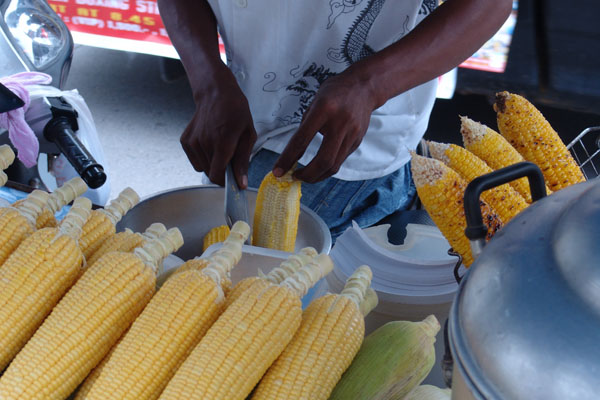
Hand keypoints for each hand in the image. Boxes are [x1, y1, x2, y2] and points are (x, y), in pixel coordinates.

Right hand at [181, 73, 256, 187]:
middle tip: (230, 156)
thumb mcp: (248, 135)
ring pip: (203, 167)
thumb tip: (241, 184)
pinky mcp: (185, 141)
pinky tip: (210, 144)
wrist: (216, 93)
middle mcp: (204, 143)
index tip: (233, 179)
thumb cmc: (236, 112)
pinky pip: (195, 161)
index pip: (217, 175)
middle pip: (211, 173)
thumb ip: (243, 162)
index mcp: (222, 143)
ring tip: (221, 146)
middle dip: (222, 170)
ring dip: (213, 163)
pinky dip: (203, 158)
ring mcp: (192, 142)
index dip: (226, 181)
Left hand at [272, 69, 377, 182]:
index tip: (278, 172)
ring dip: (317, 176)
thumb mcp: (315, 102)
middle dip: (307, 175)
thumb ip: (305, 126)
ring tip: (305, 176)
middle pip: (323, 160)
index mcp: (323, 110)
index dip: (287, 158)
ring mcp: (351, 134)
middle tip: (295, 176)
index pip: (302, 140)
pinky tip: (318, 167)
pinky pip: (340, 160)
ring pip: (334, 165)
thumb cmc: (334, 93)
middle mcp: (340, 123)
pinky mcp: (357, 141)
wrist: (364, 87)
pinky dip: (327, 168)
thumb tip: (293, 153)